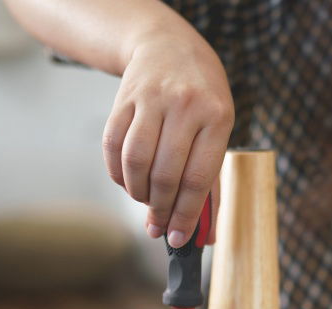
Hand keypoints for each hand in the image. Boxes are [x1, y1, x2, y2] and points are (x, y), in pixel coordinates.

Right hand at [103, 29, 231, 245]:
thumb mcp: (218, 130)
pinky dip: (117, 173)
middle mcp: (185, 105)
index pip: (198, 178)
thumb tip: (203, 234)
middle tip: (157, 226)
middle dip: (160, 209)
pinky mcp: (124, 98)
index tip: (177, 238)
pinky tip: (128, 182)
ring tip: (145, 201)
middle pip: (165, 173)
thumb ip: (211, 181)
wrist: (170, 47)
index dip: (186, 214)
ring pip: (136, 161)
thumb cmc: (202, 99)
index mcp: (217, 117)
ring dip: (137, 193)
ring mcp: (152, 99)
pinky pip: (112, 144)